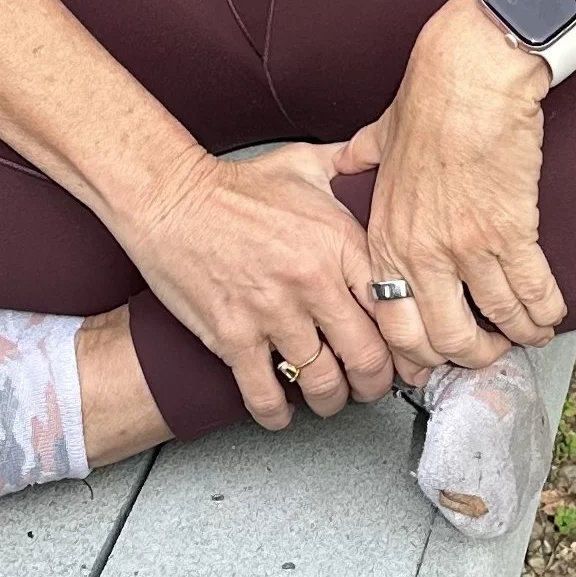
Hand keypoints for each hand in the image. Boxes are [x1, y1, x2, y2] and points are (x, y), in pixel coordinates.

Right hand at [119, 140, 398, 429]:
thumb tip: (378, 162)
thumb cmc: (235, 185)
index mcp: (337, 240)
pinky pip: (266, 396)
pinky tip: (282, 412)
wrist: (170, 198)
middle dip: (375, 383)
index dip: (405, 340)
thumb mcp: (303, 164)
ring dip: (330, 400)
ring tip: (328, 397)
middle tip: (372, 387)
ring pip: (322, 384)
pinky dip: (277, 414)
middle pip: (366, 357)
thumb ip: (348, 167)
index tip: (405, 354)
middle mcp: (312, 280)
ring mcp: (272, 313)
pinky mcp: (234, 337)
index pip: (393, 306)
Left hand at [332, 0, 567, 385]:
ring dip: (517, 335)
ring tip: (528, 332)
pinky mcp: (510, 231)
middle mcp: (420, 251)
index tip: (443, 350)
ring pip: (495, 323)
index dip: (422, 350)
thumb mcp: (380, 136)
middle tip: (490, 348)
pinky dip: (545, 312)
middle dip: (473, 354)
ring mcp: (465, 246)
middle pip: (445, 340)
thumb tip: (346, 161)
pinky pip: (532, 295)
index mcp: (387, 235)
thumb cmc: (430, 97)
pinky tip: (549, 313)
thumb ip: (362, 159)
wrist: (472, 72)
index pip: (394, 324)